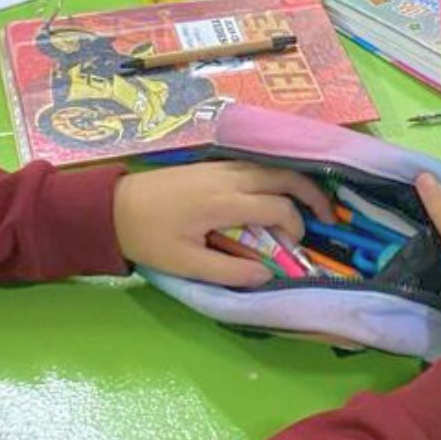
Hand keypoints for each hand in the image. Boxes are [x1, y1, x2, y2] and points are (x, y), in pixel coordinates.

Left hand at [113, 162, 337, 286]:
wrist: (112, 205)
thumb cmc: (149, 236)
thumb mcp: (186, 264)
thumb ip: (229, 272)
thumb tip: (267, 276)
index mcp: (224, 202)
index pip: (278, 207)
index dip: (295, 227)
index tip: (296, 246)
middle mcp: (229, 177)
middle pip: (285, 176)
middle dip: (312, 194)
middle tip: (328, 216)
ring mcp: (222, 165)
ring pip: (272, 167)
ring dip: (296, 183)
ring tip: (309, 205)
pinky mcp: (214, 163)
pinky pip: (257, 165)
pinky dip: (277, 177)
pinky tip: (278, 193)